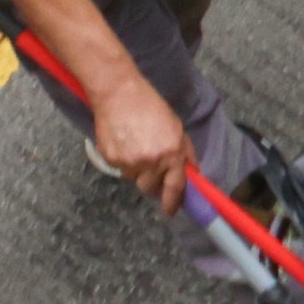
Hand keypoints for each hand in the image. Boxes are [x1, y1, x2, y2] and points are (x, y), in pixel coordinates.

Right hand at [90, 78, 191, 212]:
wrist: (118, 93)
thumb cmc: (150, 106)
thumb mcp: (177, 127)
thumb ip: (185, 153)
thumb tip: (191, 173)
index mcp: (172, 153)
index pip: (175, 187)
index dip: (172, 203)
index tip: (170, 211)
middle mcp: (151, 161)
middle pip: (150, 188)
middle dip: (152, 182)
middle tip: (151, 167)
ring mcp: (129, 162)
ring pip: (134, 179)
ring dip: (137, 170)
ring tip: (135, 147)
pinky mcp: (111, 159)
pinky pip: (120, 169)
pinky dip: (123, 161)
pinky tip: (124, 142)